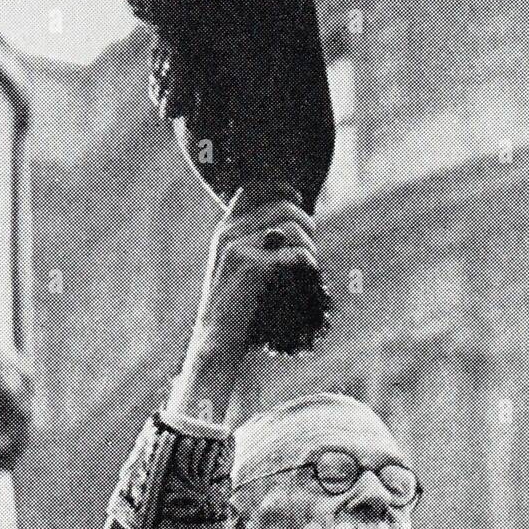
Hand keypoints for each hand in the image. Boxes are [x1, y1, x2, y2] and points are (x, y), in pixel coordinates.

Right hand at [190, 185, 316, 364]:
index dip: (282, 190)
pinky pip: (296, 254)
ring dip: (310, 245)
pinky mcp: (252, 267)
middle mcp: (229, 233)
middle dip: (306, 223)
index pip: (255, 189)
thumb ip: (255, 243)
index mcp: (225, 230)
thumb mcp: (236, 269)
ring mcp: (238, 248)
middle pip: (284, 206)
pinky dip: (309, 263)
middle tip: (310, 246)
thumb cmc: (236, 308)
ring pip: (293, 228)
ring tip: (310, 264)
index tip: (298, 201)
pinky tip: (310, 274)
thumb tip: (294, 221)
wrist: (217, 339)